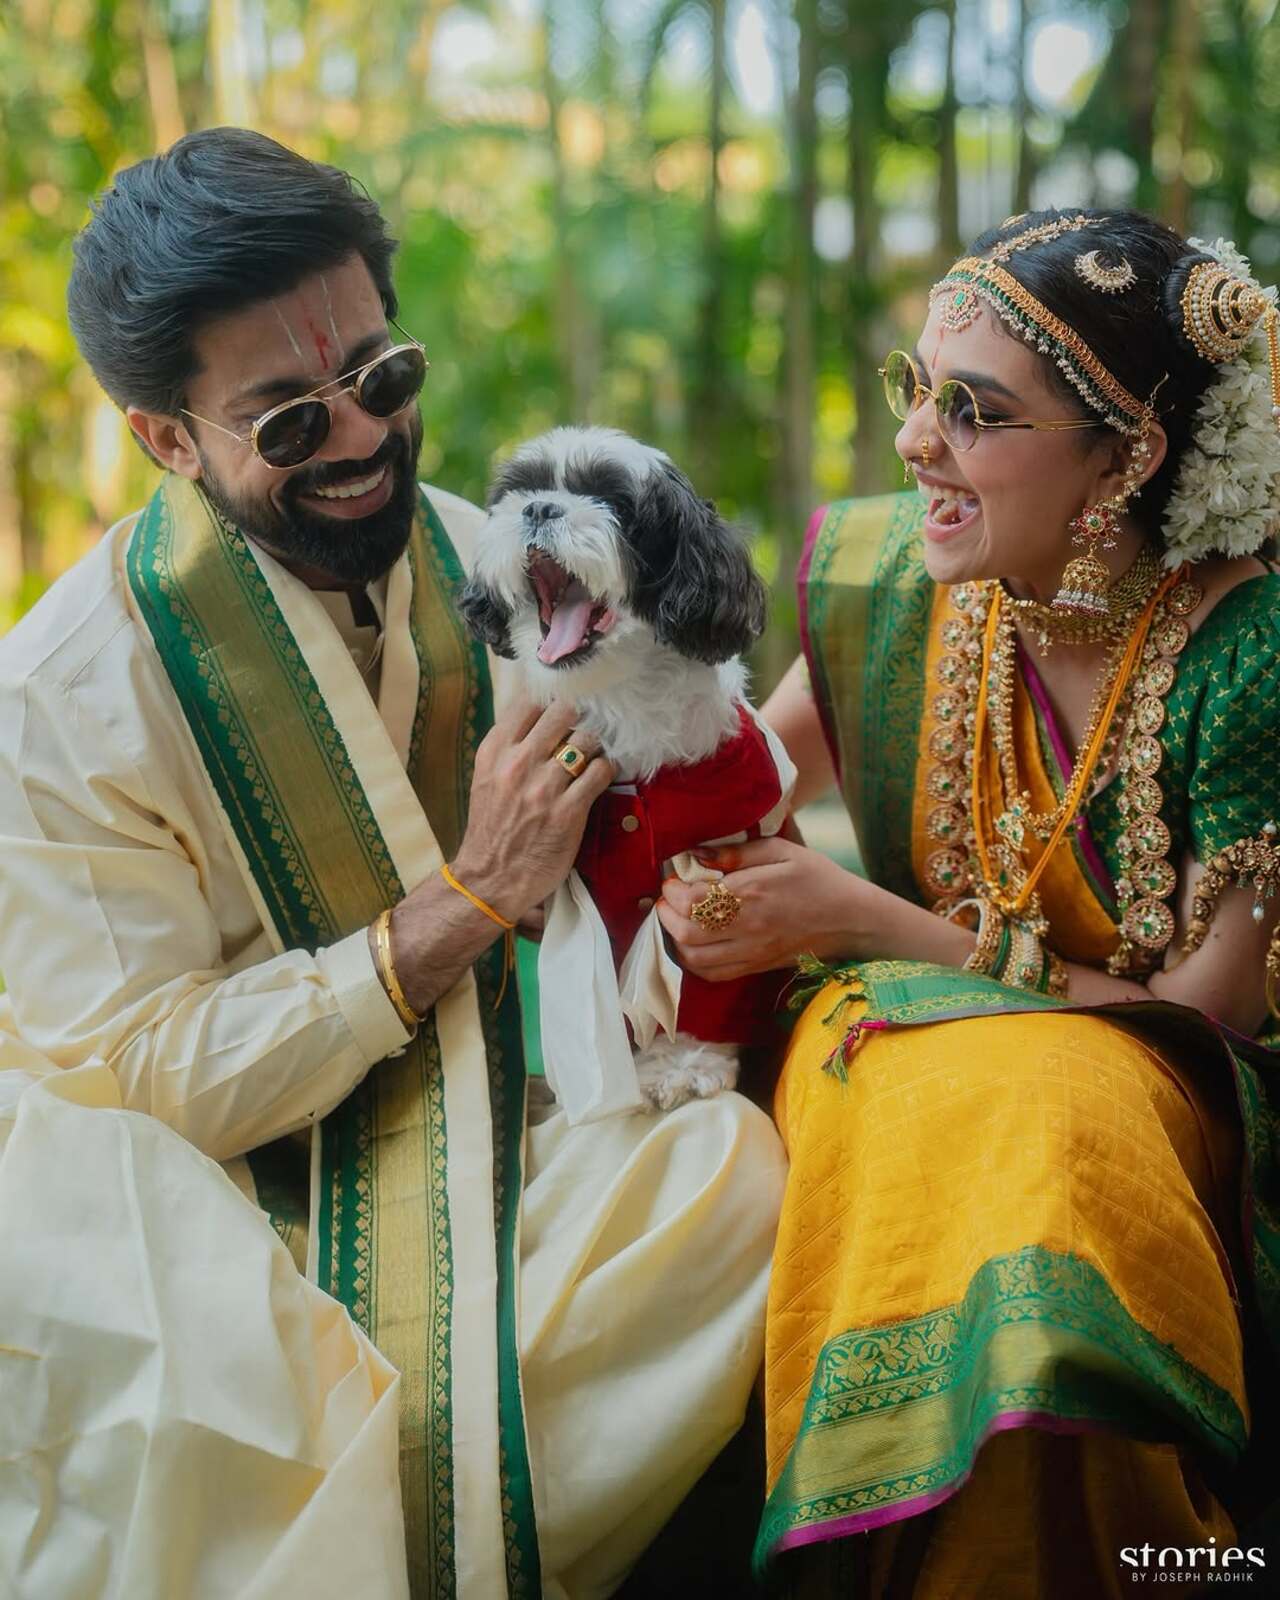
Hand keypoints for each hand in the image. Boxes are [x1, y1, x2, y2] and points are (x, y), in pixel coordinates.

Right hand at [448, 698, 615, 922]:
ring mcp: (544, 787)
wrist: (490, 879)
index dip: (552, 700)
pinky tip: (599, 777)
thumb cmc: (492, 827)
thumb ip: (510, 745)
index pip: (530, 702)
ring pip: (587, 740)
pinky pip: (600, 772)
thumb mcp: (487, 777)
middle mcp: (518, 763)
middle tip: (586, 729)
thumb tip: (542, 712)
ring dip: (595, 745)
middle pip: (563, 711)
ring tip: (593, 756)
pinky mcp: (568, 812)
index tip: (564, 708)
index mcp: (494, 751)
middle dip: (579, 717)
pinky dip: (605, 770)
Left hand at [656, 835, 874, 981]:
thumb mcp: (782, 851)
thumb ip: (737, 852)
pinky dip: (693, 961)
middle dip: (667, 915)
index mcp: (753, 893)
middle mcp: (748, 927)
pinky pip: (713, 974)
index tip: (672, 880)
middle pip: (687, 933)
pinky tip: (694, 943)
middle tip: (668, 900)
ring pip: (695, 958)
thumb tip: (697, 855)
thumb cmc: (818, 879)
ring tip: (677, 920)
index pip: (694, 900)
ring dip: (675, 939)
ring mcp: (752, 952)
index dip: (673, 891)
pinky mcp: (756, 967)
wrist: (851, 921)